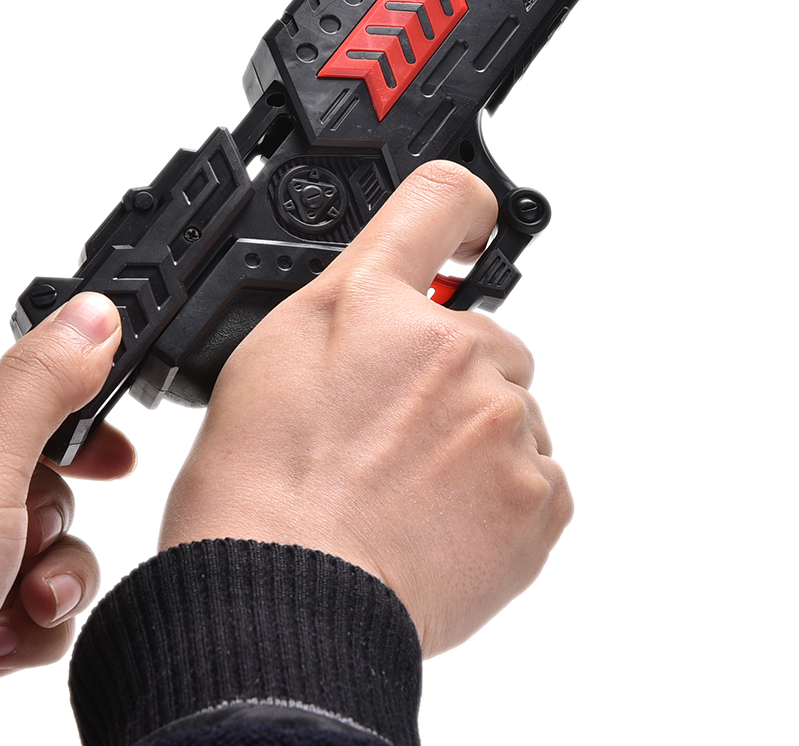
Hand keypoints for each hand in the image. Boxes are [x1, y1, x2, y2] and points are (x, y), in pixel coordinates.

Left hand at [0, 293, 129, 745]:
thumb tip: (93, 315)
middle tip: (28, 544)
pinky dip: (26, 628)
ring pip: (36, 549)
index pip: (7, 401)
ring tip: (20, 607)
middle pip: (32, 481)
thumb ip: (42, 386)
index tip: (113, 453)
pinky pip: (22, 610)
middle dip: (49, 522)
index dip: (67, 425)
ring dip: (47, 580)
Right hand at [159, 161, 572, 657]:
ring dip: (476, 440)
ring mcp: (500, 420)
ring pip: (511, 411)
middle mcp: (447, 346)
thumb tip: (389, 311)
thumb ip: (348, 312)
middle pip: (484, 337)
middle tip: (394, 435)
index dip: (462, 210)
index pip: (443, 199)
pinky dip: (503, 496)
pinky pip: (539, 473)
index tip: (470, 232)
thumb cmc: (259, 490)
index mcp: (373, 302)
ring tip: (409, 491)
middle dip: (451, 377)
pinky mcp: (538, 495)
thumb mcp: (272, 356)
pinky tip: (443, 523)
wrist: (285, 599)